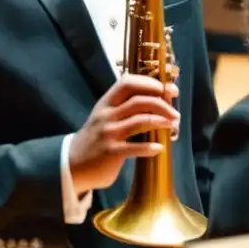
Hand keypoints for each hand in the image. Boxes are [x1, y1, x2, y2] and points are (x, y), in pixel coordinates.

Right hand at [69, 74, 179, 195]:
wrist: (73, 165)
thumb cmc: (96, 138)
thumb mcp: (104, 116)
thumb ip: (123, 106)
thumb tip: (156, 98)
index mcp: (106, 102)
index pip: (127, 83)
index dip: (149, 82)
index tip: (167, 89)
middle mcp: (106, 115)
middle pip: (139, 100)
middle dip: (161, 103)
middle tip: (175, 112)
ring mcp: (108, 133)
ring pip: (140, 120)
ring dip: (161, 121)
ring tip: (173, 125)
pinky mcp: (111, 152)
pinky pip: (135, 147)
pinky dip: (150, 147)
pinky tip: (160, 148)